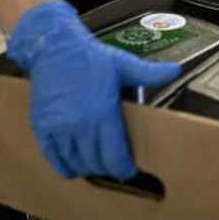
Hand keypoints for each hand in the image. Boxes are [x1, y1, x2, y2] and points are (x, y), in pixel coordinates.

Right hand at [7, 0, 180, 179]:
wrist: (55, 49)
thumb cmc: (92, 58)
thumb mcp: (124, 64)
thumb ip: (150, 73)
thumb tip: (177, 71)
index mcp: (103, 113)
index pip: (115, 157)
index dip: (124, 169)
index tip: (130, 170)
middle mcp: (80, 125)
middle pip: (97, 164)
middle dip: (109, 168)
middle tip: (115, 164)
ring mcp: (58, 128)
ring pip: (76, 164)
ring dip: (89, 168)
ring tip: (98, 164)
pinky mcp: (42, 128)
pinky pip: (54, 159)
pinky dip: (66, 167)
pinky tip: (74, 166)